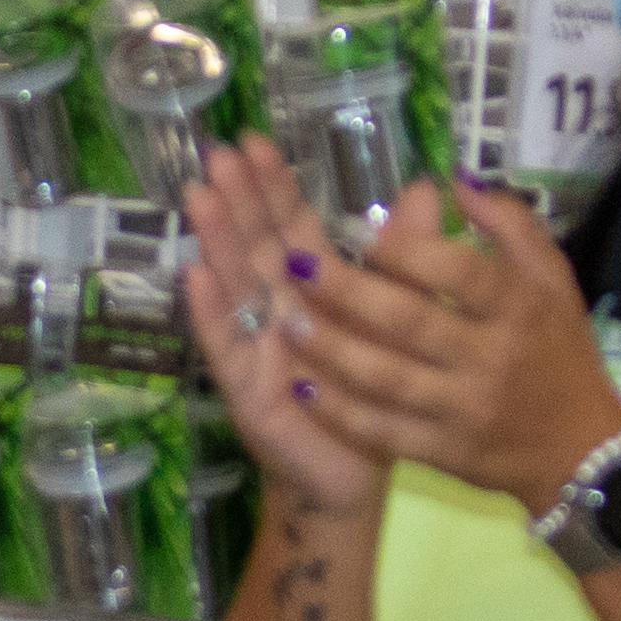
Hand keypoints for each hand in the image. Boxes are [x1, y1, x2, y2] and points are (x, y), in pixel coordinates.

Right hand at [171, 138, 383, 514]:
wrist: (355, 477)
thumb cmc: (374, 395)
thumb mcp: (397, 316)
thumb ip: (408, 255)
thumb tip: (427, 187)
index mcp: (311, 291)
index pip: (288, 228)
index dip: (273, 187)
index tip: (257, 143)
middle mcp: (275, 311)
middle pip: (254, 247)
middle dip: (237, 201)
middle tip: (220, 154)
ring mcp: (255, 348)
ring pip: (233, 287)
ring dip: (214, 242)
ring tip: (199, 197)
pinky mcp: (246, 390)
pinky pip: (224, 348)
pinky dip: (209, 314)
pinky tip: (193, 276)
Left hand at [267, 175, 620, 515]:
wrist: (582, 449)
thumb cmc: (559, 350)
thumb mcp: (552, 278)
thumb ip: (509, 223)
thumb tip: (454, 179)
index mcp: (518, 308)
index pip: (460, 272)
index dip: (408, 250)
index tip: (362, 232)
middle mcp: (490, 358)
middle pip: (410, 321)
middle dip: (346, 292)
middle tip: (294, 265)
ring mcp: (464, 410)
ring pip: (386, 377)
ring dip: (331, 349)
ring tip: (287, 319)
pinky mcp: (444, 453)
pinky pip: (383, 430)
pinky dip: (340, 410)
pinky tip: (303, 385)